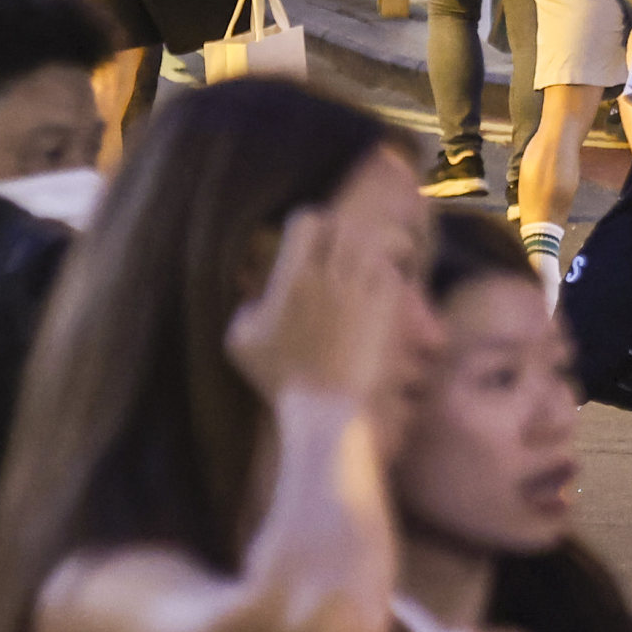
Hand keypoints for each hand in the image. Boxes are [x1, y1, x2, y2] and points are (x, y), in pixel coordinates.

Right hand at [224, 196, 425, 408]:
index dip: (308, 226)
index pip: (308, 221)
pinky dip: (387, 274)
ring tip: (360, 266)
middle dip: (341, 236)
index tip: (308, 244)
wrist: (323, 410)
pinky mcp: (383, 315)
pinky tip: (377, 290)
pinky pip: (393, 274)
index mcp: (292, 280)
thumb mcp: (239, 343)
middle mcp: (328, 280)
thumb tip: (257, 299)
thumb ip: (245, 310)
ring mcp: (359, 296)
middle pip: (345, 228)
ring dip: (367, 252)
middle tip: (338, 253)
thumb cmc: (277, 380)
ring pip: (374, 246)